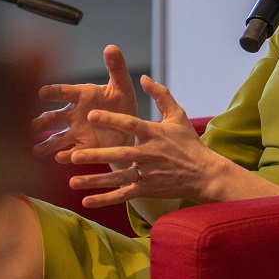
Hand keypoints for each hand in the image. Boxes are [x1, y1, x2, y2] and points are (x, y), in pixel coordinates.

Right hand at [31, 44, 137, 161]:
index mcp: (82, 95)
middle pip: (54, 117)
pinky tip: (59, 159)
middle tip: (32, 125)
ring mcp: (77, 131)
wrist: (130, 128)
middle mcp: (74, 113)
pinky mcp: (84, 147)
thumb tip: (111, 47)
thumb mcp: (122, 85)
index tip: (42, 92)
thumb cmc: (122, 102)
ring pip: (57, 138)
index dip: (54, 92)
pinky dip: (65, 156)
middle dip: (43, 121)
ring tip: (35, 150)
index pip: (65, 92)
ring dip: (46, 144)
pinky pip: (72, 152)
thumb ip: (116, 67)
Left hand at [66, 76, 239, 207]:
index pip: (130, 125)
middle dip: (97, 156)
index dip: (111, 119)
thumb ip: (161, 95)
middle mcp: (150, 154)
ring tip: (73, 181)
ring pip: (119, 179)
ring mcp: (148, 174)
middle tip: (75, 155)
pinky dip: (106, 200)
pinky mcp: (148, 190)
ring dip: (96, 181)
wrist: (205, 174)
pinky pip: (124, 196)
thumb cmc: (189, 143)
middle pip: (120, 155)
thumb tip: (143, 77)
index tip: (91, 114)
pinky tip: (87, 201)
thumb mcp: (178, 116)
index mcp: (155, 133)